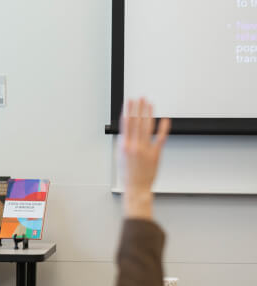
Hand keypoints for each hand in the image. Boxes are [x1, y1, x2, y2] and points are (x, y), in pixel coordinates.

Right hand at [117, 98, 169, 218]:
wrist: (136, 188)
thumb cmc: (127, 174)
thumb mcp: (119, 157)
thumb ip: (123, 143)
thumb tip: (125, 132)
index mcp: (124, 145)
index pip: (125, 123)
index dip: (127, 111)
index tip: (129, 101)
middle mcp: (134, 145)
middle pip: (136, 122)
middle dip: (138, 108)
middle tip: (141, 97)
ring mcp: (145, 149)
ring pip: (147, 127)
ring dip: (149, 114)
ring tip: (150, 104)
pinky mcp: (156, 154)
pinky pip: (160, 138)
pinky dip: (163, 128)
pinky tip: (164, 119)